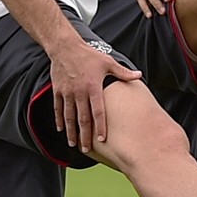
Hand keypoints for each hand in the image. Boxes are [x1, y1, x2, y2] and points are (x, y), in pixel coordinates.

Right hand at [49, 35, 140, 152]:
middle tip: (86, 149)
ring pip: (69, 116)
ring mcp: (67, 92)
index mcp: (93, 87)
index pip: (98, 111)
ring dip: (71, 131)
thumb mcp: (107, 62)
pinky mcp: (57, 90)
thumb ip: (123, 72)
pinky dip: (59, 120)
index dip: (100, 126)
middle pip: (82, 118)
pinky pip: (58, 108)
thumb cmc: (88, 55)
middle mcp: (79, 92)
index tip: (102, 139)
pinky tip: (61, 129)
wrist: (65, 46)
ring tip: (73, 143)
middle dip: (85, 135)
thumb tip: (139, 75)